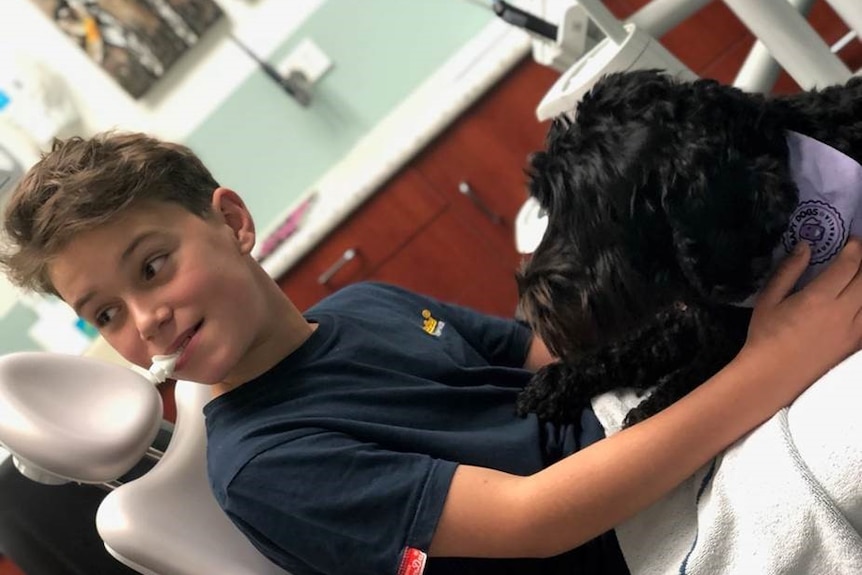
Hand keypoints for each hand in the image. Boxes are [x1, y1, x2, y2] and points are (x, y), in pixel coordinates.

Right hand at [743, 238, 861, 392]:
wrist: (773, 375)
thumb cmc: (766, 335)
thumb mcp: (768, 299)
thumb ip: (788, 271)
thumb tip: (805, 246)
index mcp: (819, 298)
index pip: (849, 265)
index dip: (855, 248)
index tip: (853, 240)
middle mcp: (842, 313)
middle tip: (860, 253)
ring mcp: (853, 331)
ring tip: (859, 276)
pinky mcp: (855, 344)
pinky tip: (858, 299)